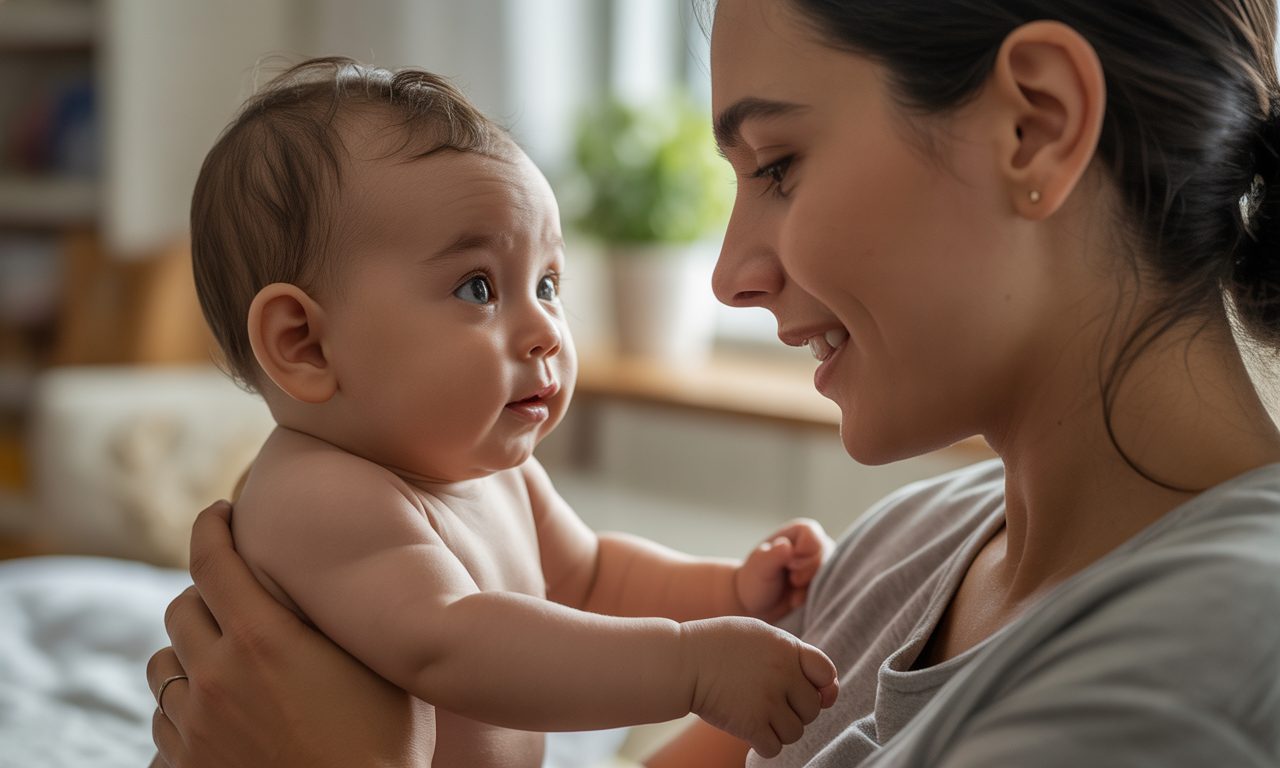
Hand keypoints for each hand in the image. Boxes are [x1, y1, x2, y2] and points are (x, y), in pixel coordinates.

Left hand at [145, 501, 434, 767]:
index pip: (212, 559)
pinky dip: (183, 708)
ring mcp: (193, 725)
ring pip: (161, 665)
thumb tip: (326, 579)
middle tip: (235, 597)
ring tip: (222, 660)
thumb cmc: (384, 741)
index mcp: (262, 639)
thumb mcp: (371, 663)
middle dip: (205, 594)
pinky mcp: (184, 766)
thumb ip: (333, 619)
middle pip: (180, 608)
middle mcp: (215, 676)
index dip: (210, 525)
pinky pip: (162, 722)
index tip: (218, 512)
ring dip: (187, 653)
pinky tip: (217, 714)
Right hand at [680, 617, 838, 758]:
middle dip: (795, 710)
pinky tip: (750, 729)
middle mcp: (782, 674)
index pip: (826, 673)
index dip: (820, 685)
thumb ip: (792, 653)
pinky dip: (764, 743)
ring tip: (758, 714)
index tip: (800, 687)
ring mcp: (767, 700)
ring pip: (795, 732)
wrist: (681, 662)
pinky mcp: (750, 724)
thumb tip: (828, 686)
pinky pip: (774, 748)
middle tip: (770, 701)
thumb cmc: (718, 645)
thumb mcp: (758, 634)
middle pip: (812, 708)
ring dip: (780, 729)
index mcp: (787, 648)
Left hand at [735, 519, 832, 621]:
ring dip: (810, 587)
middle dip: (808, 573)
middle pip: (826, 555)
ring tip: (792, 591)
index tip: (788, 565)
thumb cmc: (754, 581)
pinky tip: (796, 600)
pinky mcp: (822, 581)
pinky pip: (829, 588)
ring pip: (831, 573)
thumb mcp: (759, 568)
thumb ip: (773, 556)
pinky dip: (812, 596)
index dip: (803, 553)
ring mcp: (819, 563)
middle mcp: (812, 545)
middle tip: (791, 580)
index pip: (813, 536)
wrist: (756, 605)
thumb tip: (786, 545)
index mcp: (797, 532)